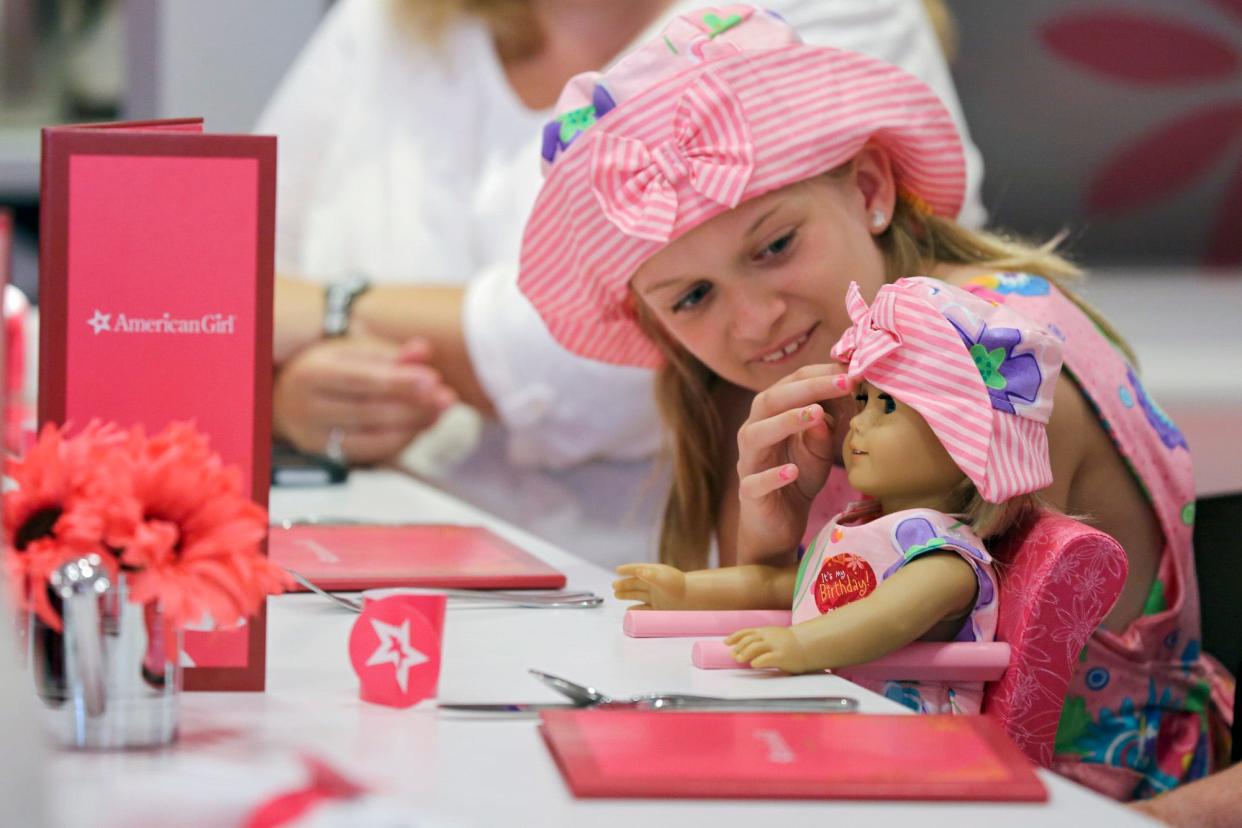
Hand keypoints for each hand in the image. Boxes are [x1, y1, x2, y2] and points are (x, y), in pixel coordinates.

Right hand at [273, 335, 456, 464]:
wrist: (287, 397)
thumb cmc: (330, 369)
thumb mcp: (355, 351)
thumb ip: (391, 353)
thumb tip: (423, 351)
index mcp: (313, 373)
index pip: (362, 380)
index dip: (400, 381)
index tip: (434, 379)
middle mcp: (308, 408)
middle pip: (370, 412)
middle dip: (415, 406)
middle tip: (448, 398)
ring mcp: (315, 437)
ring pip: (375, 438)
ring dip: (415, 426)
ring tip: (441, 411)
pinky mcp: (327, 456)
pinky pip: (374, 453)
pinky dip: (403, 440)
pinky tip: (423, 425)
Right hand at [612, 563, 687, 609]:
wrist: (694, 599)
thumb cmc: (679, 586)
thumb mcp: (662, 578)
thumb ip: (649, 575)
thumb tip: (637, 571)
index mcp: (655, 574)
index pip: (638, 570)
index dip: (628, 569)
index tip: (618, 570)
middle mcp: (655, 585)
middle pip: (636, 584)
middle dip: (624, 584)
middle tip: (613, 586)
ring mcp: (657, 597)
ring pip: (638, 596)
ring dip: (627, 595)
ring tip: (617, 595)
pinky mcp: (660, 609)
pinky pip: (644, 609)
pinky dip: (636, 610)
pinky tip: (629, 611)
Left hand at [725, 626, 813, 672]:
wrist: (808, 646)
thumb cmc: (789, 644)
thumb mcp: (773, 637)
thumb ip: (759, 642)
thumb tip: (740, 652)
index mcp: (765, 631)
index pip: (747, 632)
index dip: (735, 637)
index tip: (726, 643)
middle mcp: (769, 636)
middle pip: (749, 640)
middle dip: (739, 647)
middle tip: (733, 655)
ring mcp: (776, 646)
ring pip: (756, 647)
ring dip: (745, 653)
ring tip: (739, 660)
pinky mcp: (782, 656)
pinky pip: (768, 657)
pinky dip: (759, 660)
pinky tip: (753, 664)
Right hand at [735, 364, 852, 562]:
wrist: (777, 523)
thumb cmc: (798, 477)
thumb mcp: (819, 447)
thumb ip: (827, 424)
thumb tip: (838, 399)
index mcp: (769, 416)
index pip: (789, 385)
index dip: (819, 376)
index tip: (851, 372)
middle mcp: (753, 433)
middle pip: (768, 401)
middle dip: (806, 389)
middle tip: (841, 384)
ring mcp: (748, 463)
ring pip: (756, 435)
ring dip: (785, 422)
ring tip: (816, 415)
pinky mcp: (749, 494)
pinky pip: (755, 482)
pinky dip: (772, 476)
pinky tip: (792, 472)